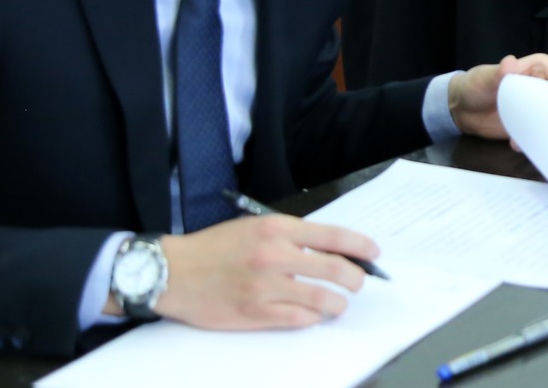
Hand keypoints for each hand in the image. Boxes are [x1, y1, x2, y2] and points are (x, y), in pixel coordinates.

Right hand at [149, 215, 375, 328]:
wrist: (173, 272)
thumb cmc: (214, 248)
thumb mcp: (254, 227)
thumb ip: (290, 237)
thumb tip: (327, 250)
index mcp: (277, 228)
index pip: (334, 236)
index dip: (361, 246)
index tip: (374, 253)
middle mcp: (275, 256)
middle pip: (335, 269)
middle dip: (355, 279)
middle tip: (358, 284)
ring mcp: (266, 287)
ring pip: (321, 300)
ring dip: (337, 304)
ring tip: (338, 304)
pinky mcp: (255, 313)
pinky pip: (298, 319)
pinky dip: (311, 319)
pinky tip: (311, 316)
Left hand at [447, 53, 547, 140]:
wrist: (460, 110)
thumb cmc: (474, 85)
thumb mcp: (485, 77)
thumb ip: (498, 72)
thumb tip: (510, 62)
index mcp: (538, 69)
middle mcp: (542, 88)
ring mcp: (536, 109)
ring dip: (547, 131)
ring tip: (532, 138)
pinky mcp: (528, 125)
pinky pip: (538, 134)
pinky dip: (532, 141)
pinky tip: (517, 145)